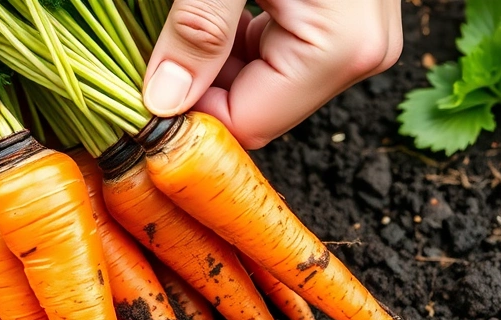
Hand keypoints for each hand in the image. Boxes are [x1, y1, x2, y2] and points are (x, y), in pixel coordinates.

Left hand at [143, 0, 401, 148]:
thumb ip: (197, 29)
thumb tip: (163, 101)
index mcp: (342, 48)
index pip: (248, 124)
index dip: (189, 117)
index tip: (139, 95)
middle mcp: (360, 53)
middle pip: (257, 108)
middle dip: (199, 87)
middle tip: (153, 51)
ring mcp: (356, 37)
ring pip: (262, 83)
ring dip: (212, 64)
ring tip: (178, 26)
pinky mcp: (341, 20)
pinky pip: (276, 52)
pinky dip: (233, 43)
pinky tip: (209, 14)